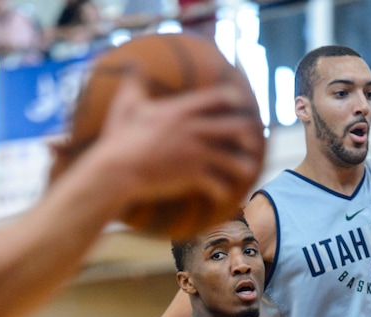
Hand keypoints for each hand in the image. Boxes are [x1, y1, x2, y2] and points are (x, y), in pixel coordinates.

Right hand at [98, 77, 264, 214]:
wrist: (118, 169)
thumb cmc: (119, 139)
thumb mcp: (125, 105)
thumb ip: (133, 84)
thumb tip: (132, 66)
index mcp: (182, 110)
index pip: (220, 98)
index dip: (236, 100)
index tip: (242, 104)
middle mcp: (194, 130)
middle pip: (236, 128)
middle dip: (249, 135)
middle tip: (252, 143)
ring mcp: (196, 154)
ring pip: (233, 160)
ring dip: (243, 166)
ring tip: (247, 172)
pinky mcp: (193, 176)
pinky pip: (218, 185)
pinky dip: (223, 191)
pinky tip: (224, 197)